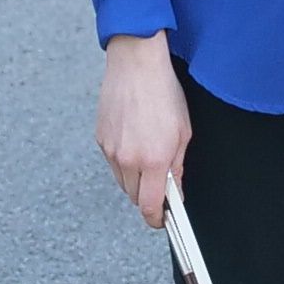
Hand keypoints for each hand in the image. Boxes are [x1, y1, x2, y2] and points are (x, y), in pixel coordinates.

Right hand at [95, 34, 188, 226]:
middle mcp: (128, 159)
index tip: (162, 220)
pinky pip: (112, 163)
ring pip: (122, 182)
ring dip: (135, 179)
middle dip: (148, 196)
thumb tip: (174, 190)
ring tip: (148, 155)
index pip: (149, 206)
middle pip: (134, 197)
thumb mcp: (183, 132)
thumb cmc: (164, 92)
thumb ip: (177, 166)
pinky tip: (135, 141)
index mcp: (153, 160)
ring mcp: (111, 150)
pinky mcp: (100, 139)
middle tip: (160, 181)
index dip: (156, 219)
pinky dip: (124, 161)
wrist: (136, 64)